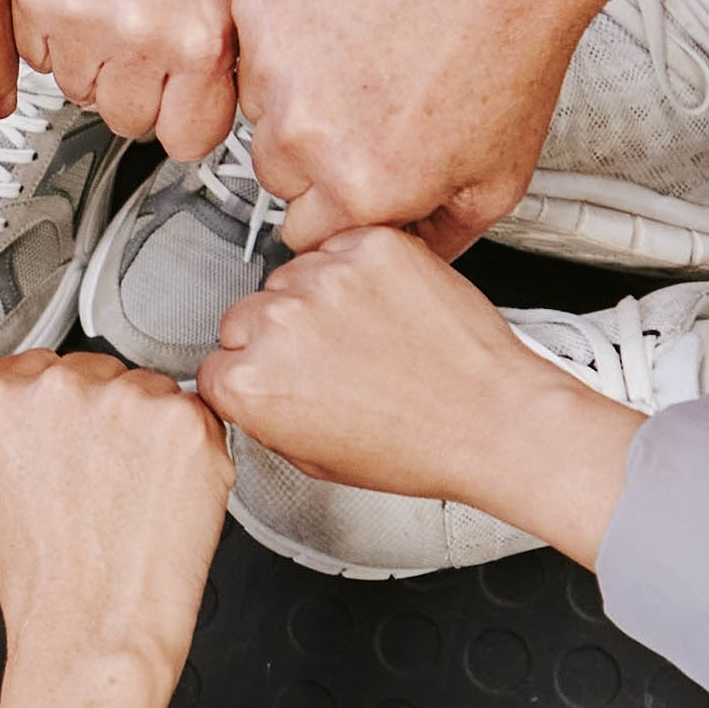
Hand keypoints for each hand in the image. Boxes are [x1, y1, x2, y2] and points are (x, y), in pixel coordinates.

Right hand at [0, 351, 227, 693]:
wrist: (93, 626)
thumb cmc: (44, 578)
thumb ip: (8, 435)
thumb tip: (32, 419)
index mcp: (4, 399)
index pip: (40, 367)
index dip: (65, 407)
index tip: (76, 432)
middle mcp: (62, 387)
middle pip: (99, 372)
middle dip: (109, 416)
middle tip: (110, 475)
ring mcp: (127, 399)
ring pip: (149, 392)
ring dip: (152, 431)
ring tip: (137, 494)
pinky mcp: (184, 420)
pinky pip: (196, 417)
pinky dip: (191, 452)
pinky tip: (167, 495)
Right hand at [4, 0, 236, 157]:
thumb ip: (205, 58)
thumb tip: (190, 108)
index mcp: (200, 40)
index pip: (189, 140)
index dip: (182, 121)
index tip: (178, 106)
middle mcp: (142, 38)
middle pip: (128, 123)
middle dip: (133, 91)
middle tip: (138, 45)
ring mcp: (83, 23)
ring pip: (78, 94)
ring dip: (89, 64)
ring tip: (107, 8)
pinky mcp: (34, 0)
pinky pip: (36, 57)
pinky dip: (49, 36)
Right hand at [197, 226, 635, 560]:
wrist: (494, 418)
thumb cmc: (418, 446)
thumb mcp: (315, 460)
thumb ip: (265, 418)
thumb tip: (250, 391)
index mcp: (253, 384)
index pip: (214, 365)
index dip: (249, 376)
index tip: (275, 379)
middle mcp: (281, 324)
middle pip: (245, 315)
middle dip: (278, 337)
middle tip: (327, 361)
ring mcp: (327, 278)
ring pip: (293, 276)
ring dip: (318, 297)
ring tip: (367, 335)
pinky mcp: (372, 246)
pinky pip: (343, 248)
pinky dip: (360, 270)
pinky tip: (387, 309)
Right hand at [228, 0, 619, 251]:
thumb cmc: (512, 45)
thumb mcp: (499, 179)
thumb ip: (439, 240)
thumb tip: (404, 261)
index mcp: (359, 189)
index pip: (304, 232)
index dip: (336, 204)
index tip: (353, 177)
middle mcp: (308, 133)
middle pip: (275, 172)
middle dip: (316, 151)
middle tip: (372, 103)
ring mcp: (276, 63)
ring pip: (257, 104)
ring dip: (295, 89)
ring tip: (365, 52)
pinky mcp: (261, 0)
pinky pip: (251, 37)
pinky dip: (287, 29)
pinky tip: (348, 14)